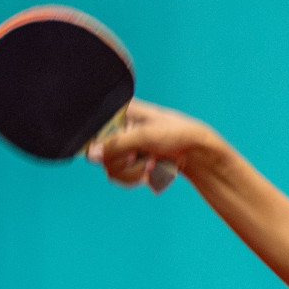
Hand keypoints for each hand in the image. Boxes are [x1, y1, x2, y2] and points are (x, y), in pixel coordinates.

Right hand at [88, 99, 220, 190]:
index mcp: (120, 111)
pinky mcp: (130, 161)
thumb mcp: (145, 136)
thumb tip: (91, 154)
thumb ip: (117, 144)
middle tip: (140, 156)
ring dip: (132, 171)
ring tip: (152, 164)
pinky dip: (135, 177)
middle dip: (124, 161)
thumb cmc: (177, 134)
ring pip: (110, 167)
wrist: (197, 153)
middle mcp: (118, 128)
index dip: (100, 143)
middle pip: (100, 152)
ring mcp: (124, 145)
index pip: (93, 127)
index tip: (121, 150)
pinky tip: (151, 170)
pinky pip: (119, 176)